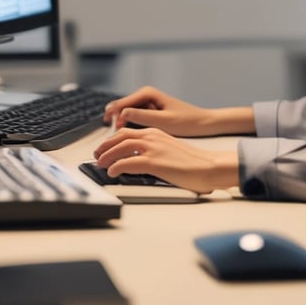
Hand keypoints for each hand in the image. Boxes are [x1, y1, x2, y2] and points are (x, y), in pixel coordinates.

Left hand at [93, 127, 238, 193]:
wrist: (208, 166)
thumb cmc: (193, 162)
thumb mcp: (170, 149)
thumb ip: (155, 150)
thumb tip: (139, 160)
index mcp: (156, 132)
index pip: (128, 132)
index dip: (112, 140)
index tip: (105, 147)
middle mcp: (152, 137)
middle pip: (120, 136)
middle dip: (105, 145)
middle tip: (97, 155)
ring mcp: (152, 148)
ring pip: (120, 148)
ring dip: (107, 156)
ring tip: (100, 164)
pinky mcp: (154, 162)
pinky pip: (127, 163)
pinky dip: (116, 167)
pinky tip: (112, 173)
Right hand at [103, 86, 255, 136]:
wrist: (203, 123)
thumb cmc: (187, 121)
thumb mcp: (163, 120)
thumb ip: (142, 116)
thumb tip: (122, 114)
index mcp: (148, 93)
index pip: (121, 103)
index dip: (110, 116)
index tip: (105, 128)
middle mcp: (146, 95)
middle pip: (120, 107)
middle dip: (111, 121)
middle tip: (104, 138)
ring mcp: (148, 104)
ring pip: (126, 114)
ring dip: (118, 125)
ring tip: (111, 141)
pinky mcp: (151, 112)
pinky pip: (134, 118)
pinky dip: (128, 127)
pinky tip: (125, 139)